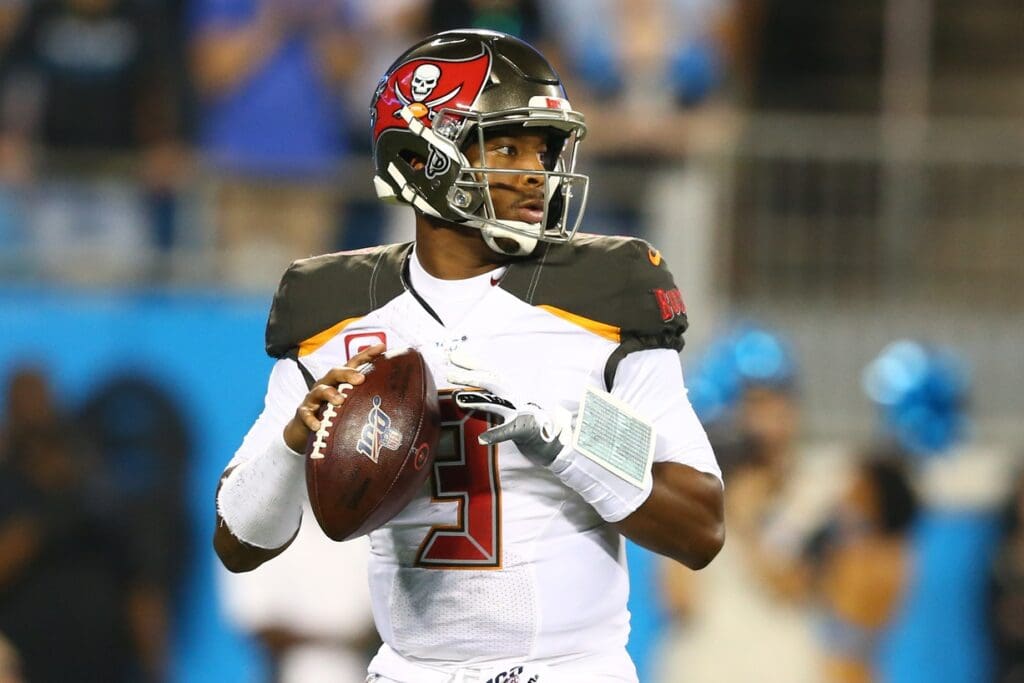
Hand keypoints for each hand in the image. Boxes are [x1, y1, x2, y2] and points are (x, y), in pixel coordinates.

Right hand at [282, 343, 384, 451]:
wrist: (305, 429)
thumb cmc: (333, 413)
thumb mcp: (350, 403)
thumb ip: (367, 399)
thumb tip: (397, 402)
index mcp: (340, 381)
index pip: (354, 364)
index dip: (367, 354)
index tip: (382, 347)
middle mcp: (327, 385)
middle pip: (335, 372)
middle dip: (348, 373)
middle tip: (360, 379)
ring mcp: (314, 398)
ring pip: (320, 390)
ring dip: (330, 394)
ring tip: (340, 400)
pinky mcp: (304, 413)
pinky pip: (306, 414)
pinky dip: (312, 419)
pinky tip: (318, 425)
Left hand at [447, 351, 570, 465]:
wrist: (553, 435)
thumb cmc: (526, 417)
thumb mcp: (506, 401)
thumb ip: (488, 393)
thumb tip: (459, 387)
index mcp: (509, 388)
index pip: (488, 371)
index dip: (470, 362)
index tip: (452, 355)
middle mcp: (513, 395)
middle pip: (489, 382)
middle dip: (469, 376)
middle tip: (449, 373)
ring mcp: (518, 411)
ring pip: (495, 403)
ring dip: (476, 400)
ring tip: (458, 399)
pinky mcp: (523, 428)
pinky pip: (508, 431)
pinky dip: (495, 435)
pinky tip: (482, 438)